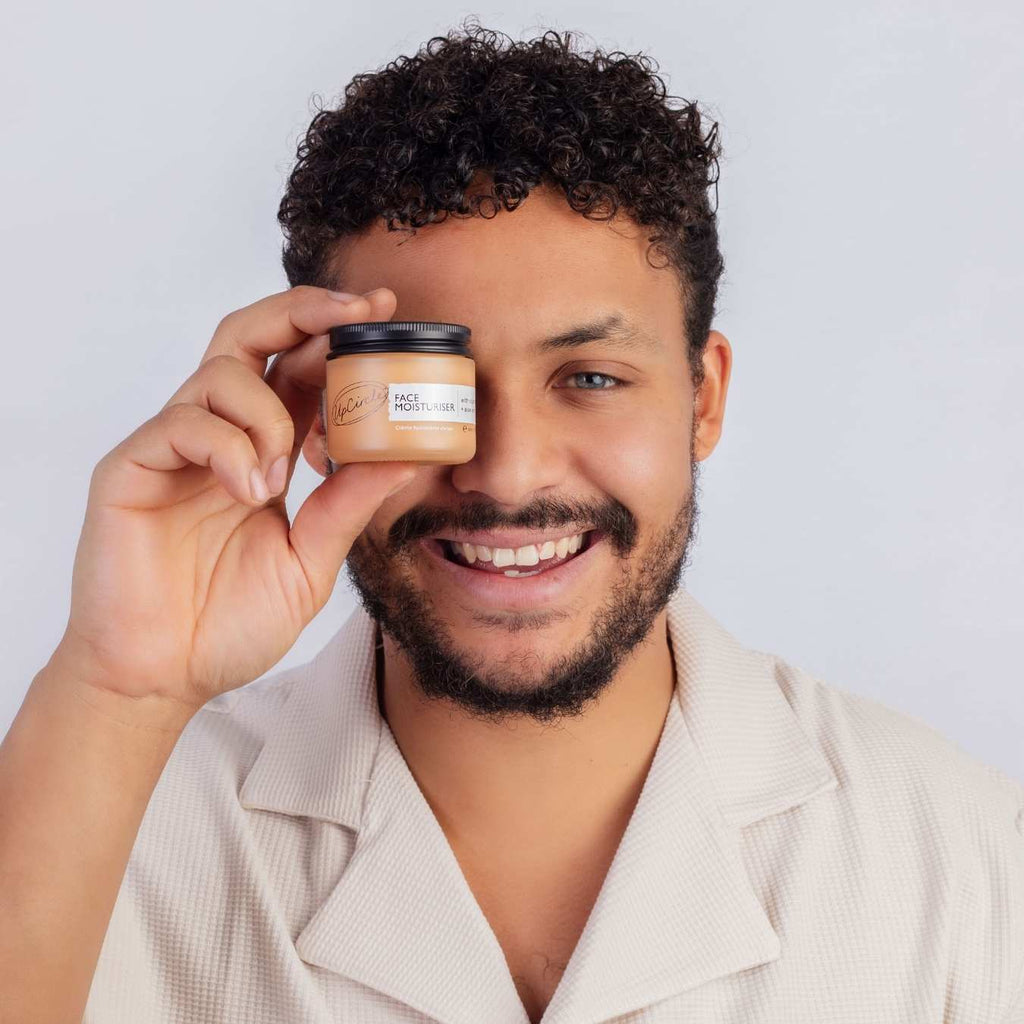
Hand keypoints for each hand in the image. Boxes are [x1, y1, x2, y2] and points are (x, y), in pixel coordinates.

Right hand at [51, 285, 417, 713]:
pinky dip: (229, 446)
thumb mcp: (312, 560)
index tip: (387, 314)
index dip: (338, 335)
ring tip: (285, 473)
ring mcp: (174, 447)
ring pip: (222, 371)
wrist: (164, 675)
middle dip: (307, 313)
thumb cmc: (229, 621)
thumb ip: (349, 505)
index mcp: (265, 450)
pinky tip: (250, 491)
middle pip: (253, 338)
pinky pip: (182, 422)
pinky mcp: (132, 467)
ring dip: (270, 410)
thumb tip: (408, 457)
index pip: (297, 369)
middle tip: (359, 314)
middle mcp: (221, 435)